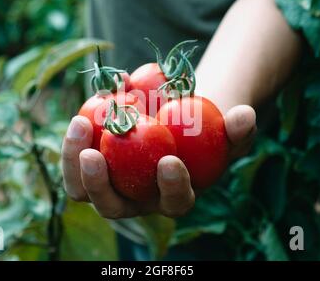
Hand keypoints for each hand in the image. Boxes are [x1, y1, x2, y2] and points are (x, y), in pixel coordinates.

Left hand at [61, 105, 255, 218]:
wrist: (176, 125)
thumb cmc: (204, 134)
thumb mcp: (227, 131)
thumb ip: (238, 129)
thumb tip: (245, 116)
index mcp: (174, 197)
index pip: (174, 203)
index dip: (172, 188)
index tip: (169, 160)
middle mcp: (138, 200)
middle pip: (113, 208)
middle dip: (101, 186)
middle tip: (95, 154)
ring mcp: (112, 187)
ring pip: (83, 191)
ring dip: (74, 163)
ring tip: (80, 123)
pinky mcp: (92, 168)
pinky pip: (76, 163)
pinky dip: (74, 142)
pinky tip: (83, 112)